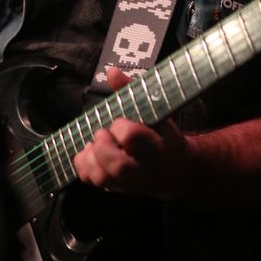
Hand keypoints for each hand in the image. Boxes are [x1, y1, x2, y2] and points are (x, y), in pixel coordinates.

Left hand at [72, 67, 187, 199]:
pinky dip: (84, 167)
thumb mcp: (156, 112)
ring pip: (104, 178)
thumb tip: (112, 72)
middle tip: (102, 134)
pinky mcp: (117, 188)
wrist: (177, 170)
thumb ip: (132, 91)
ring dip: (90, 158)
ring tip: (94, 144)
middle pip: (118, 165)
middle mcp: (144, 168)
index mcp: (157, 145)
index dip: (122, 127)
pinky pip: (93, 183)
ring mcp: (130, 181)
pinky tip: (90, 154)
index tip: (121, 121)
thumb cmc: (164, 136)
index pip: (133, 138)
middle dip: (103, 147)